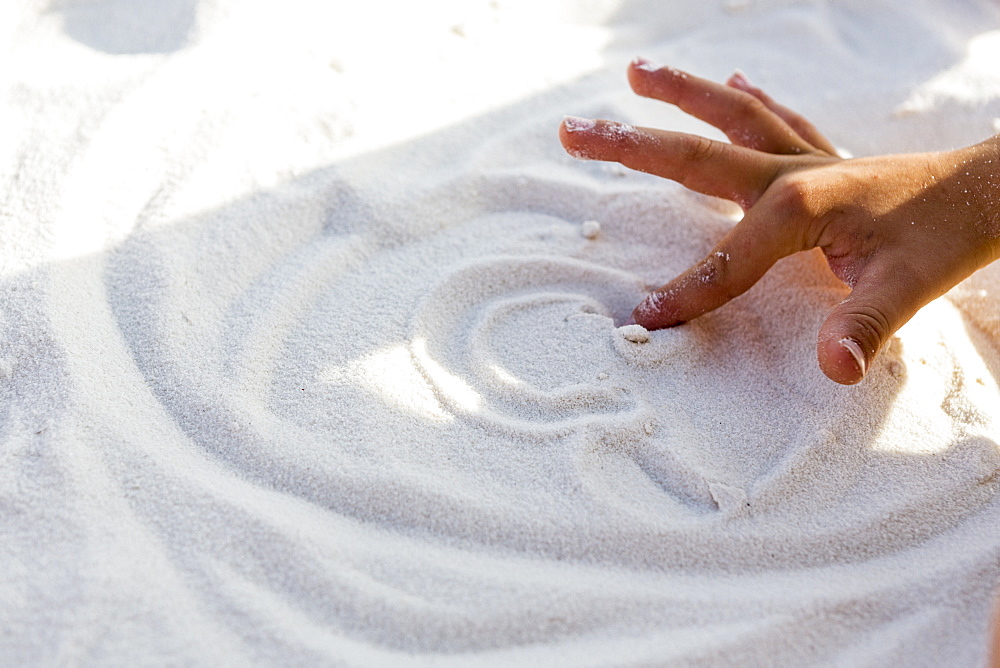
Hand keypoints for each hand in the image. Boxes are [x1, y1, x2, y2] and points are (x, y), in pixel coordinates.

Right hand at [559, 59, 999, 383]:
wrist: (993, 191)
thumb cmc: (949, 238)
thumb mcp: (909, 288)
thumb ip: (863, 327)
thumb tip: (831, 372)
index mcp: (801, 204)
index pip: (726, 260)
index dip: (685, 294)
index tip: (643, 319)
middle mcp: (792, 170)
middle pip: (694, 156)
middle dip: (628, 147)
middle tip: (573, 131)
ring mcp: (806, 156)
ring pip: (730, 118)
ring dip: (681, 94)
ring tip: (636, 74)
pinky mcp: (823, 156)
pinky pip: (778, 120)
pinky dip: (751, 101)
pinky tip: (736, 83)